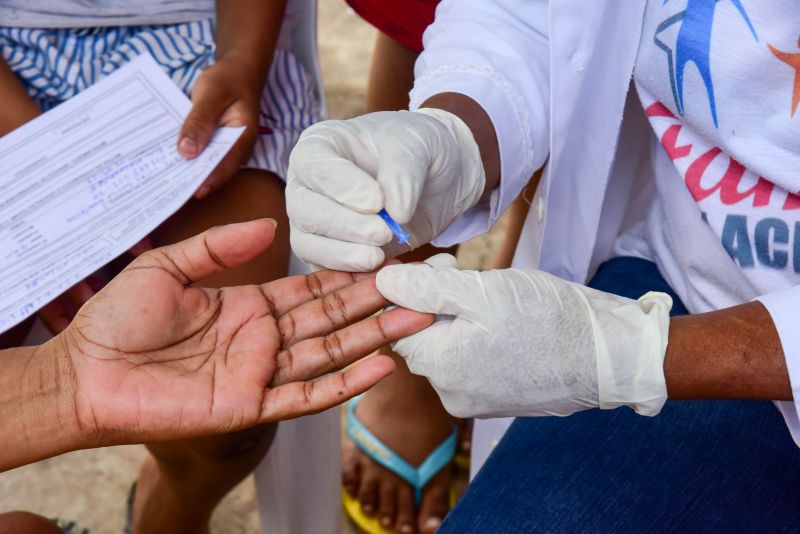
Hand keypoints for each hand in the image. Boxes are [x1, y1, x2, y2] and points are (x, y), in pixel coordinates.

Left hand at [51, 219, 431, 446]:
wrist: (84, 373)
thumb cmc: (117, 320)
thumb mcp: (169, 266)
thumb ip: (220, 247)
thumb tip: (269, 226)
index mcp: (248, 307)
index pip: (311, 290)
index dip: (348, 277)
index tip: (384, 260)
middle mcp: (262, 340)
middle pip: (332, 319)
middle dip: (375, 303)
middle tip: (419, 286)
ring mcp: (260, 373)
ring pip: (330, 353)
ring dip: (374, 337)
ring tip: (416, 317)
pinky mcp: (250, 406)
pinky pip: (306, 394)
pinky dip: (345, 383)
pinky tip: (381, 365)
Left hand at [177, 58, 261, 198]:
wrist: (237, 68)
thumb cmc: (227, 79)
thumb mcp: (212, 94)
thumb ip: (200, 121)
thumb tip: (186, 152)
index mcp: (242, 139)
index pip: (225, 166)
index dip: (206, 180)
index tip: (185, 191)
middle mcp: (236, 149)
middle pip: (214, 170)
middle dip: (191, 179)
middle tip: (164, 186)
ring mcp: (225, 147)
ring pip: (205, 164)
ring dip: (186, 168)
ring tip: (161, 176)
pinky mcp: (214, 142)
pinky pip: (200, 153)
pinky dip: (185, 155)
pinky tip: (166, 157)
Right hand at [286, 109, 485, 270]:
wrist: (439, 180)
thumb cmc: (420, 150)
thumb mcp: (419, 145)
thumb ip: (403, 172)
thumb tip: (395, 212)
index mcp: (320, 146)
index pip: (314, 166)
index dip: (342, 187)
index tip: (377, 202)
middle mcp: (308, 184)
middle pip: (306, 210)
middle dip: (345, 226)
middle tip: (383, 232)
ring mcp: (314, 222)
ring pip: (308, 244)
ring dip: (344, 255)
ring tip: (379, 255)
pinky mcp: (329, 253)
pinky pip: (326, 270)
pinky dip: (350, 275)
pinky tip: (380, 270)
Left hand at [376, 255, 671, 418]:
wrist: (609, 357)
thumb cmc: (548, 319)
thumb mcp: (481, 292)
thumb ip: (426, 288)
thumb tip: (381, 281)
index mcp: (440, 366)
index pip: (397, 322)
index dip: (412, 288)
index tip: (438, 265)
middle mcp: (450, 392)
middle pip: (422, 335)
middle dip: (436, 300)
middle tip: (463, 273)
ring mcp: (474, 399)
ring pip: (447, 346)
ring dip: (457, 317)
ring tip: (490, 296)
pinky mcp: (496, 399)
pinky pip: (470, 362)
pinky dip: (477, 337)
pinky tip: (503, 321)